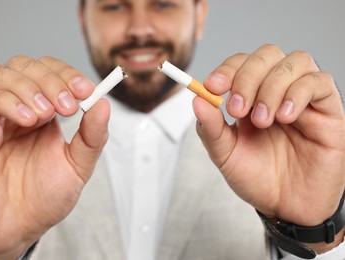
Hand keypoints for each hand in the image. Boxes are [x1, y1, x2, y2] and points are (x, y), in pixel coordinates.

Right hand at [0, 56, 109, 258]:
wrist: (18, 229)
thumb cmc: (45, 198)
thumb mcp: (78, 165)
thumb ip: (92, 135)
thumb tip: (104, 103)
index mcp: (43, 112)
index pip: (49, 72)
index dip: (67, 74)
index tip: (85, 89)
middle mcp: (16, 110)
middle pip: (23, 65)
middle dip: (50, 79)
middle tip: (67, 106)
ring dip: (26, 85)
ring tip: (45, 114)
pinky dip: (4, 101)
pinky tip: (25, 119)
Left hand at [193, 44, 344, 250]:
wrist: (286, 207)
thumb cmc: (257, 178)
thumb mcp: (226, 155)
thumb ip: (211, 128)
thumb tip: (196, 99)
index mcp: (251, 97)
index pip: (241, 64)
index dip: (227, 69)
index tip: (212, 86)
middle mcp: (277, 91)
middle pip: (267, 54)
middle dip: (248, 77)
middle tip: (238, 109)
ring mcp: (303, 98)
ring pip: (295, 61)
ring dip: (272, 86)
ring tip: (263, 121)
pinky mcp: (328, 110)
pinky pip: (320, 82)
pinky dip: (299, 93)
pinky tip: (285, 117)